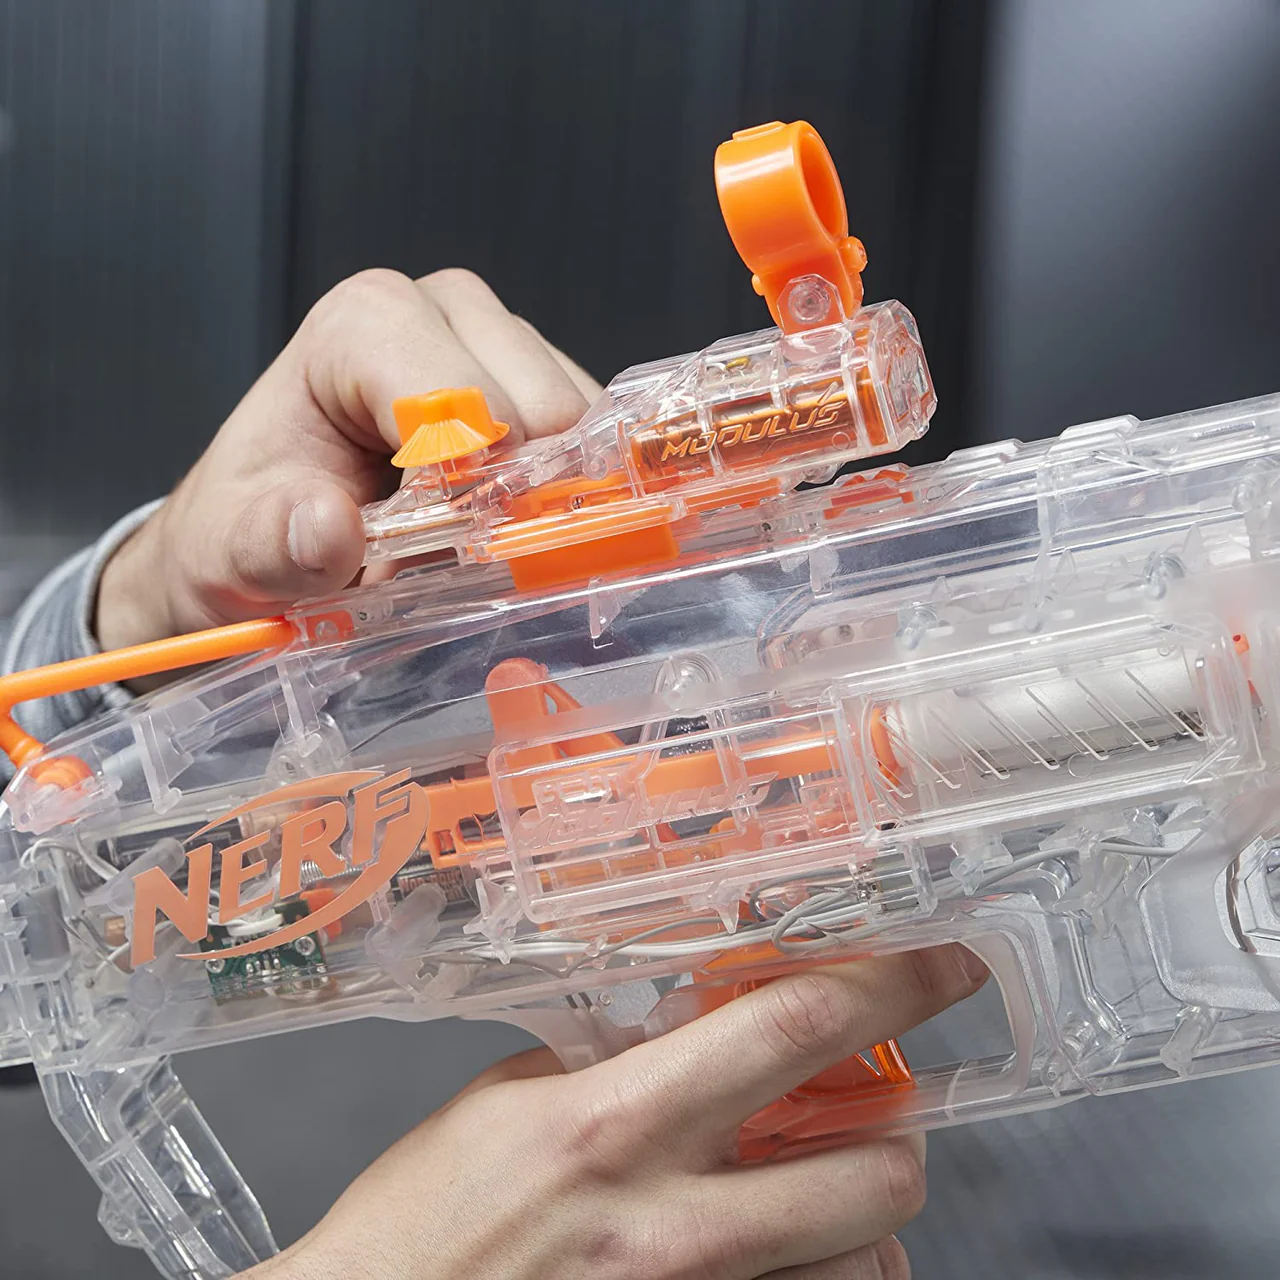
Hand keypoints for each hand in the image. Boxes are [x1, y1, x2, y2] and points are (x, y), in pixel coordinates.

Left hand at [96, 268, 599, 648]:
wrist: (271, 534)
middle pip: (541, 408)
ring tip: (471, 539)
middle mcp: (443, 313)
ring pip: (579, 428)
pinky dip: (565, 498)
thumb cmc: (258, 527)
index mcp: (363, 322)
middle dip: (511, 494)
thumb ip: (276, 544)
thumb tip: (327, 527)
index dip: (466, 483)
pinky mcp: (545, 388)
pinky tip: (506, 523)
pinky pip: (595, 445)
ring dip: (541, 501)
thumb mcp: (240, 552)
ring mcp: (504, 346)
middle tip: (456, 550)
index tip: (441, 544)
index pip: (462, 397)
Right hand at [244, 945, 986, 1279]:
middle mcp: (672, 1220)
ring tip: (819, 1198)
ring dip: (863, 1222)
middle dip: (905, 1137)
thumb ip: (612, 1061)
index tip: (947, 964)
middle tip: (882, 1116)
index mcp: (618, 1118)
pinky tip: (779, 1262)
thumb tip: (691, 1026)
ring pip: (866, 1265)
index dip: (889, 985)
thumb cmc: (421, 1216)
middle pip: (875, 1171)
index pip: (789, 1028)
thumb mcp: (508, 1098)